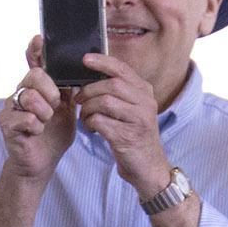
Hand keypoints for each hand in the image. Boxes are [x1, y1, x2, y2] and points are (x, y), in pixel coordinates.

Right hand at [0, 36, 77, 183]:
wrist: (42, 163)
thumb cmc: (53, 135)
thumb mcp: (68, 110)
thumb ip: (70, 92)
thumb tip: (80, 73)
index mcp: (38, 87)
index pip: (35, 62)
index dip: (36, 50)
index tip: (39, 39)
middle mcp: (21, 92)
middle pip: (34, 76)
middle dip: (50, 92)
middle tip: (55, 106)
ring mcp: (11, 106)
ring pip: (29, 96)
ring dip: (44, 112)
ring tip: (45, 121)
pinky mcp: (6, 123)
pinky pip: (25, 118)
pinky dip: (36, 127)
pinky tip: (36, 132)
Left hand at [73, 50, 174, 193]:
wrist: (148, 166)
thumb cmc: (134, 134)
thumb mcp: (132, 109)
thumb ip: (119, 92)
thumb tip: (91, 74)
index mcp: (145, 92)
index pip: (122, 69)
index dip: (102, 62)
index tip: (85, 59)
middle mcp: (145, 103)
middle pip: (111, 85)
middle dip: (89, 91)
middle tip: (79, 100)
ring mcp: (138, 120)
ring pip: (104, 102)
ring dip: (88, 109)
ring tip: (85, 117)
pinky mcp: (128, 137)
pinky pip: (101, 121)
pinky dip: (90, 123)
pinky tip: (91, 129)